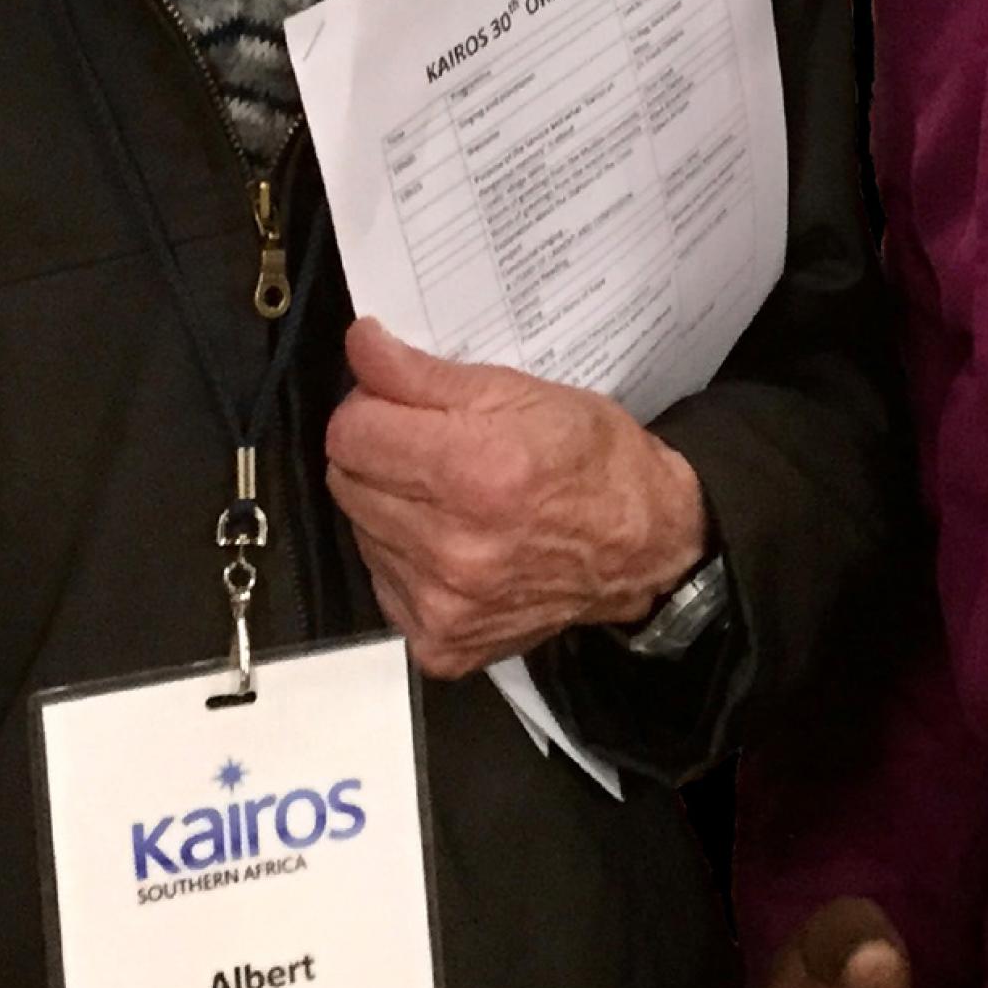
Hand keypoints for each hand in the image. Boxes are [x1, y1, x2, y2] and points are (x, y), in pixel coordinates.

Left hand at [324, 317, 710, 678]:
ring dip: (390, 507)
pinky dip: (405, 559)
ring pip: (359, 532)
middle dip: (378, 454)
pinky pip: (382, 583)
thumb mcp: (522, 392)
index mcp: (475, 471)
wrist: (643, 550)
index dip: (370, 406)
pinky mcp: (440, 642)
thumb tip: (360, 345)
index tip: (396, 402)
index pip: (351, 432)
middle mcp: (454, 547)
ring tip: (448, 499)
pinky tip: (451, 545)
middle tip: (429, 448)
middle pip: (345, 481)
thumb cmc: (593, 462)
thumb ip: (425, 374)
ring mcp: (444, 604)